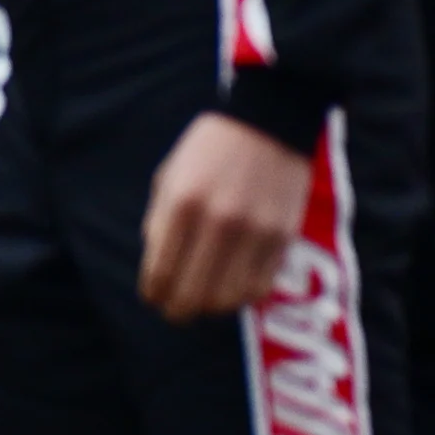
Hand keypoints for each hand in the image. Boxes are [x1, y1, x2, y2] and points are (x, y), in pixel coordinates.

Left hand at [139, 111, 312, 321]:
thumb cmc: (209, 152)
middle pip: (192, 295)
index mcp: (182, 205)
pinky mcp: (282, 236)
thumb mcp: (169, 178)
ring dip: (210, 307)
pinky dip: (242, 296)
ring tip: (204, 300)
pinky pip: (259, 287)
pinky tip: (232, 287)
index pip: (160, 274)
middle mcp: (218, 222)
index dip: (153, 295)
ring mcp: (254, 231)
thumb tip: (157, 272)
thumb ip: (159, 224)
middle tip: (175, 310)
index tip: (153, 298)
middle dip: (177, 311)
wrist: (268, 123)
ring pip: (227, 299)